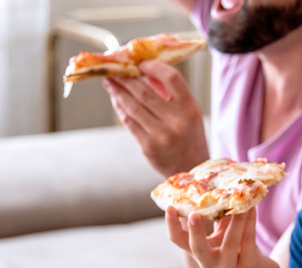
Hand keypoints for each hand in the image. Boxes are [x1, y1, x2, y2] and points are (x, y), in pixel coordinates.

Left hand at [103, 60, 208, 176]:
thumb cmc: (189, 137)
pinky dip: (120, 108)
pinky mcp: (148, 146)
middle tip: (114, 70)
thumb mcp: (190, 113)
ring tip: (110, 83)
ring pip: (132, 106)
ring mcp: (162, 135)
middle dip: (125, 78)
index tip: (140, 63)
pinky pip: (129, 122)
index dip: (153, 67)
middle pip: (144, 91)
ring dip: (118, 92)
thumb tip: (145, 73)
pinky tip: (116, 101)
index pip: (172, 78)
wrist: (191, 169)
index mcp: (190, 108)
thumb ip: (172, 94)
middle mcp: (177, 121)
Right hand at [165, 206, 279, 267]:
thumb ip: (219, 216)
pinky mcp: (247, 266)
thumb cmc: (238, 250)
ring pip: (230, 241)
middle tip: (194, 214)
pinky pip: (248, 240)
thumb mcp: (224, 234)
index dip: (172, 225)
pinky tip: (252, 208)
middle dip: (195, 231)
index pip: (178, 240)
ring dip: (236, 219)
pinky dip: (250, 222)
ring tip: (239, 199)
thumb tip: (217, 186)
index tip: (170, 207)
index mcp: (199, 254)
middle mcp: (209, 264)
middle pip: (197, 248)